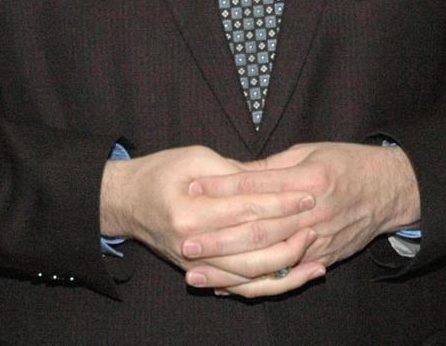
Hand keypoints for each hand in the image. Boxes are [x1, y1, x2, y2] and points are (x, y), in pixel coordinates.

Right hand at [99, 145, 322, 294]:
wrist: (126, 202)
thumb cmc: (161, 172)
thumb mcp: (196, 158)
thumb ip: (234, 172)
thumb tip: (273, 180)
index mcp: (191, 211)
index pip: (248, 209)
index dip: (282, 201)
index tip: (310, 192)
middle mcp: (192, 244)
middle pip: (253, 245)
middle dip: (290, 232)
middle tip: (319, 218)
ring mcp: (195, 264)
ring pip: (250, 275)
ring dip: (287, 267)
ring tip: (316, 254)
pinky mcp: (201, 273)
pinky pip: (240, 288)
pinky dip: (270, 285)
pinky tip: (296, 276)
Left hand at [181, 142, 420, 295]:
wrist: (390, 190)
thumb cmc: (349, 163)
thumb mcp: (312, 152)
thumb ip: (274, 166)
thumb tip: (234, 173)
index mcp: (309, 179)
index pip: (257, 185)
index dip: (223, 187)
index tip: (193, 187)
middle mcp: (313, 212)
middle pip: (258, 229)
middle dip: (218, 238)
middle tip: (186, 242)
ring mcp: (318, 239)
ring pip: (267, 260)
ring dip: (229, 269)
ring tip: (195, 273)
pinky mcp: (322, 258)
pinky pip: (283, 276)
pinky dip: (253, 284)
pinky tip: (227, 287)